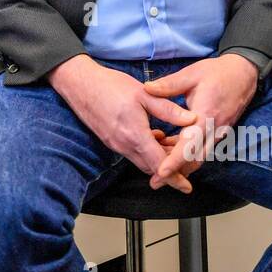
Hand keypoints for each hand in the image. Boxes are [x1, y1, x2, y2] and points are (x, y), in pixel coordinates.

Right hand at [49, 55, 196, 191]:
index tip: (187, 187)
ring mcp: (115, 144)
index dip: (175, 177)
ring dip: (157, 158)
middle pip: (151, 167)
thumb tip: (192, 120)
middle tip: (185, 160)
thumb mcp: (144, 93)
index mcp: (135, 135)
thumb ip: (168, 109)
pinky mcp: (110, 140)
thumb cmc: (110, 85)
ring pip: (141, 160)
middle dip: (169, 169)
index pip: (158, 165)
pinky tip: (155, 136)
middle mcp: (123, 145)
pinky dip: (146, 151)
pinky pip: (132, 152)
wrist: (79, 84)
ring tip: (172, 146)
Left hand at [144, 54, 259, 188]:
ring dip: (181, 165)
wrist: (244, 73)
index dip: (175, 160)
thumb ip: (169, 84)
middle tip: (155, 182)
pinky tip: (171, 150)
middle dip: (176, 172)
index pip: (189, 145)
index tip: (161, 172)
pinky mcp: (218, 133)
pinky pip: (203, 150)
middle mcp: (214, 130)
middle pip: (195, 159)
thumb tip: (146, 88)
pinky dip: (188, 155)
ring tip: (159, 169)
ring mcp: (218, 133)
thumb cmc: (217, 72)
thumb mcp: (191, 74)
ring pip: (199, 158)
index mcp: (206, 116)